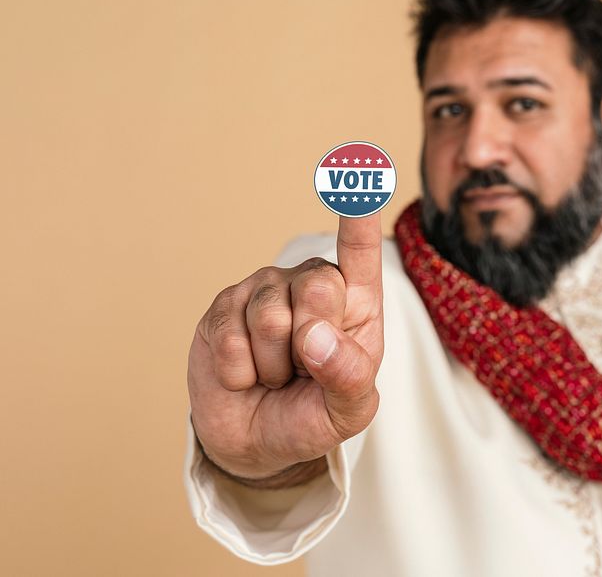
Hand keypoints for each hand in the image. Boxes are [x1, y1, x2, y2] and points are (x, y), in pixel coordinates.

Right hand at [187, 213, 382, 483]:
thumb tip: (316, 337)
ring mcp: (266, 290)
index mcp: (355, 303)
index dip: (360, 217)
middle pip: (317, 290)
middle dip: (309, 347)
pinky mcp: (224, 306)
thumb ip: (349, 376)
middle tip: (304, 373)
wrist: (255, 441)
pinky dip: (240, 372)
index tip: (363, 174)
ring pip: (269, 320)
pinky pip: (230, 338)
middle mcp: (312, 284)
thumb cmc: (314, 415)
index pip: (361, 253)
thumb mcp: (350, 409)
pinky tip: (244, 375)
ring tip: (275, 376)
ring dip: (272, 367)